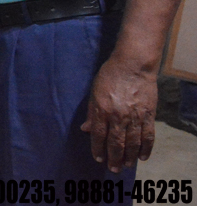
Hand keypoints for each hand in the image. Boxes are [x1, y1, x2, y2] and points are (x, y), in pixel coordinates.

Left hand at [80, 56, 157, 171]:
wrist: (132, 65)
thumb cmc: (109, 76)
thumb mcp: (94, 92)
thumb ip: (91, 112)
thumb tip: (86, 129)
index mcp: (102, 110)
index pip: (99, 135)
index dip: (98, 149)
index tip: (98, 158)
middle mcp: (118, 116)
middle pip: (116, 143)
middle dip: (114, 158)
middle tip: (114, 168)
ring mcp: (135, 117)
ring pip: (133, 143)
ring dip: (130, 156)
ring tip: (127, 165)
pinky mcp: (148, 115)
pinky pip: (148, 136)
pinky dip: (146, 148)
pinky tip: (143, 156)